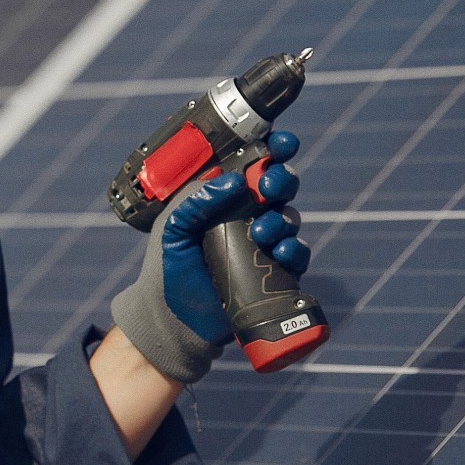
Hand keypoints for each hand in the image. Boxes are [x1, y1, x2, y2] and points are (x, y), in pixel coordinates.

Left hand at [160, 130, 307, 340]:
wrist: (174, 320)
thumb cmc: (167, 269)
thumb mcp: (172, 228)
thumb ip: (194, 200)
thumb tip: (231, 181)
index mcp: (220, 197)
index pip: (250, 164)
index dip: (272, 149)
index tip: (283, 144)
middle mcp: (244, 214)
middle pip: (277, 185)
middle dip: (280, 180)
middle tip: (267, 187)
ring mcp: (260, 241)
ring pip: (289, 216)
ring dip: (282, 218)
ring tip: (262, 232)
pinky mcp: (272, 269)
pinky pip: (296, 253)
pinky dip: (294, 249)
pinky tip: (280, 252)